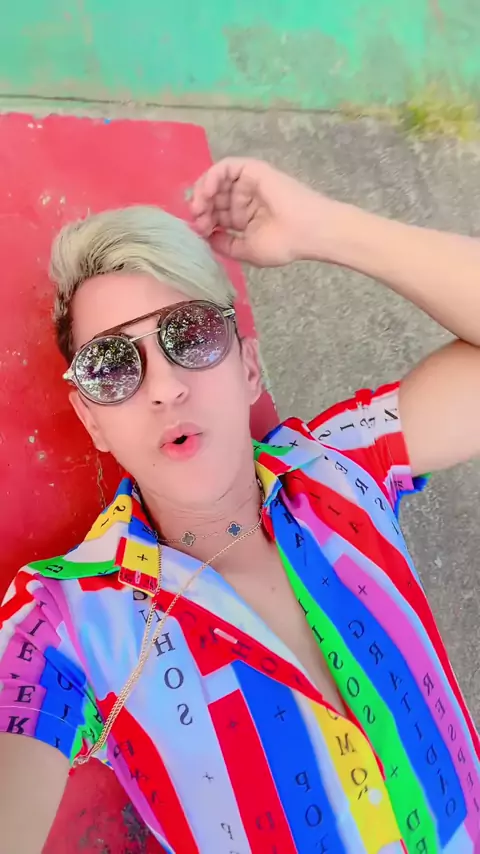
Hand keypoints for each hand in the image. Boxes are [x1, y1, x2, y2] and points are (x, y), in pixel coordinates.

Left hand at [190, 157, 338, 266]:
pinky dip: (212, 176)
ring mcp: (249, 183)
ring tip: (198, 207)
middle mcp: (246, 198)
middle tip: (196, 220)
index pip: (217, 214)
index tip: (198, 232)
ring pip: (217, 181)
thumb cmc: (283, 244)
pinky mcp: (253, 169)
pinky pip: (226, 167)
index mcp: (246, 217)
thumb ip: (225, 244)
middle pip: (214, 197)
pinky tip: (206, 192)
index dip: (204, 221)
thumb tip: (207, 237)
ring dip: (203, 192)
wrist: (307, 231)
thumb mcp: (247, 250)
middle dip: (201, 208)